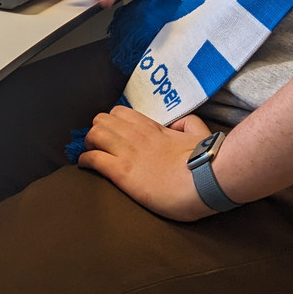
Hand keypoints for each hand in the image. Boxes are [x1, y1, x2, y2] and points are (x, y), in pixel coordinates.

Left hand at [77, 106, 214, 220]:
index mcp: (153, 127)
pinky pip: (93, 159)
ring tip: (91, 153)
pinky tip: (85, 166)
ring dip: (89, 143)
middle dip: (97, 131)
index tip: (112, 133)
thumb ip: (188, 124)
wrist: (207, 179)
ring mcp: (128, 152)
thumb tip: (178, 125)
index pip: (120, 113)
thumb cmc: (207, 161)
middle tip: (99, 144)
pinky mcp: (123, 173)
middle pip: (102, 120)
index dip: (112, 122)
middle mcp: (137, 135)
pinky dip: (85, 161)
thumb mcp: (200, 133)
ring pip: (93, 135)